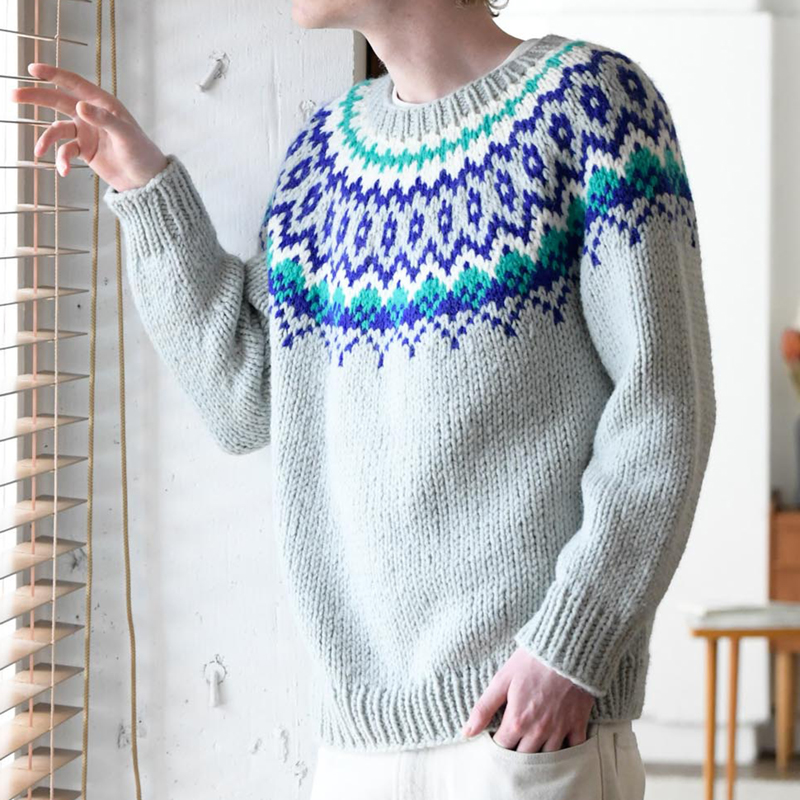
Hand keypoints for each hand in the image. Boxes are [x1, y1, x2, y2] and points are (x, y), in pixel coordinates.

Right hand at [9, 62, 167, 190]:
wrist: (146, 181)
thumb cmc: (142, 154)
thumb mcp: (125, 135)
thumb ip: (104, 119)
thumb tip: (80, 106)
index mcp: (103, 104)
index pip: (74, 84)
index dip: (53, 75)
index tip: (32, 69)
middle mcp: (92, 115)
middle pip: (58, 101)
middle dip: (36, 98)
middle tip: (13, 96)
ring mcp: (86, 132)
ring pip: (57, 130)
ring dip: (46, 140)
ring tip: (39, 151)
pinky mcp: (85, 150)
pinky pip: (65, 151)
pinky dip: (61, 159)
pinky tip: (63, 170)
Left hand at [463, 646, 595, 752]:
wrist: (565, 648)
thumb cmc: (531, 661)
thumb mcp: (502, 680)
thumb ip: (483, 708)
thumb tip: (467, 732)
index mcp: (517, 721)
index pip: (502, 748)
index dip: (497, 744)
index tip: (498, 736)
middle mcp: (538, 731)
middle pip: (524, 759)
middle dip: (517, 754)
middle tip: (514, 743)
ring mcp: (560, 730)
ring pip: (548, 758)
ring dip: (540, 756)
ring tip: (533, 746)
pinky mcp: (578, 724)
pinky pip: (574, 749)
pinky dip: (568, 752)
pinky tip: (560, 747)